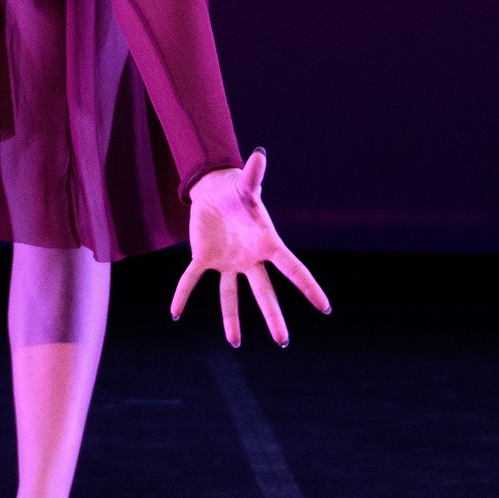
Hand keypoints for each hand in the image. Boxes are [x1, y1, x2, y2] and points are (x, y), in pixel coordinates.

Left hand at [170, 149, 329, 346]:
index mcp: (267, 243)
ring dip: (231, 319)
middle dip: (273, 316)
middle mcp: (251, 259)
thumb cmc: (237, 189)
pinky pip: (192, 280)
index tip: (324, 308)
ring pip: (231, 295)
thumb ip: (253, 175)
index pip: (293, 269)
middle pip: (265, 292)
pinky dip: (182, 294)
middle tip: (283, 341)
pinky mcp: (205, 258)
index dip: (308, 287)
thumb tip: (259, 154)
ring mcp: (229, 262)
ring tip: (235, 343)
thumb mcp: (245, 184)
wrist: (215, 191)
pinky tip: (174, 312)